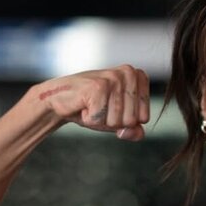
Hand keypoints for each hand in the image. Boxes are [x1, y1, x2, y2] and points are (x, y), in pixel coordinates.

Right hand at [27, 65, 149, 140]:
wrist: (60, 99)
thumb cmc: (92, 108)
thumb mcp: (118, 121)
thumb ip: (134, 130)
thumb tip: (138, 133)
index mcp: (138, 77)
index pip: (144, 118)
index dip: (125, 121)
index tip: (111, 108)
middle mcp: (129, 73)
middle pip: (131, 121)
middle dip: (112, 121)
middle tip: (99, 107)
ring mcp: (113, 78)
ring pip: (116, 121)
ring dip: (100, 120)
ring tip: (91, 105)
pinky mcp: (98, 86)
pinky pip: (100, 121)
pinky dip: (89, 119)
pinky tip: (83, 105)